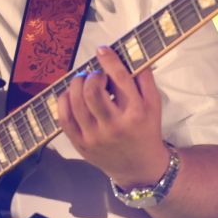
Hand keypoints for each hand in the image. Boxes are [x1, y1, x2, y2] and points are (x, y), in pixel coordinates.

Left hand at [56, 45, 169, 187]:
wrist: (140, 167)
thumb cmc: (146, 131)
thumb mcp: (154, 105)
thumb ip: (144, 79)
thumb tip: (128, 54)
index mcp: (136, 113)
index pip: (120, 79)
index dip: (109, 60)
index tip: (102, 50)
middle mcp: (114, 126)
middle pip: (93, 91)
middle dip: (91, 76)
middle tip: (95, 75)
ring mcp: (95, 137)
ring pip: (76, 102)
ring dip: (76, 84)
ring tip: (83, 82)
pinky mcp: (81, 145)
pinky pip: (64, 118)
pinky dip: (64, 101)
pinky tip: (71, 95)